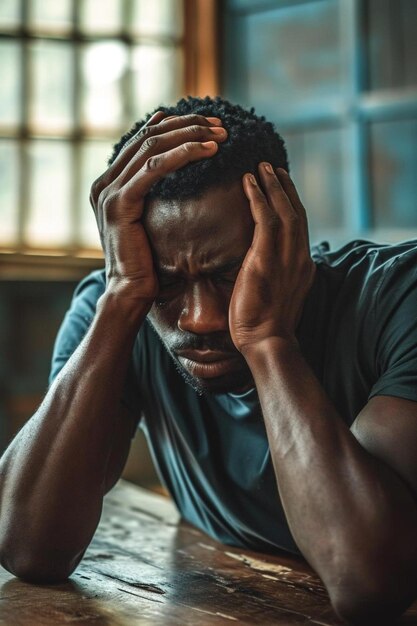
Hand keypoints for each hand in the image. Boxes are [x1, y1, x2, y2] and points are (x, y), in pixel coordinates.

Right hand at [89, 113, 226, 302]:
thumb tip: (179, 178)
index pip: (144, 139)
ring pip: (152, 147)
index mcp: (110, 183)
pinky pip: (154, 170)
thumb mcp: (148, 222)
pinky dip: (182, 155)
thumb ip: (153, 197)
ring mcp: (109, 192)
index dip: (176, 125)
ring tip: (221, 136)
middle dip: (188, 125)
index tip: (207, 122)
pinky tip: (207, 151)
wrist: (129, 292)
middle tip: (221, 125)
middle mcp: (104, 182)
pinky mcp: (120, 204)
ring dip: (190, 136)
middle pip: (149, 136)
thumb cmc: (146, 263)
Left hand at [229, 163, 315, 352]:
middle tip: (274, 167)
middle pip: (296, 212)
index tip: (283, 187)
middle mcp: (299, 256)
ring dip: (273, 185)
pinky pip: (265, 218)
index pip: (300, 226)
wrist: (267, 342)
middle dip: (285, 188)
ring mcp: (287, 256)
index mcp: (302, 265)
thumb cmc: (264, 325)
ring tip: (262, 166)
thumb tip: (258, 268)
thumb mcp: (275, 296)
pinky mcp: (267, 257)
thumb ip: (273, 276)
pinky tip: (249, 181)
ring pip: (284, 209)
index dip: (292, 203)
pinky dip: (258, 197)